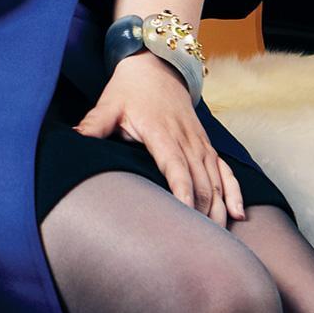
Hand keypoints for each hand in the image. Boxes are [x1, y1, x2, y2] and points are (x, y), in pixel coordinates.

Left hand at [72, 52, 245, 226]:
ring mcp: (200, 143)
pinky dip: (234, 192)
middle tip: (198, 245)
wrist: (157, 66)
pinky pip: (226, 171)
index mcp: (162, 133)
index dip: (182, 192)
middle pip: (201, 181)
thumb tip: (74, 138)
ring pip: (216, 181)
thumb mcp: (108, 104)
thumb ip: (94, 124)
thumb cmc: (129, 89)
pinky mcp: (206, 145)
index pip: (176, 167)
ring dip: (218, 209)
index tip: (184, 217)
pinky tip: (239, 214)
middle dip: (202, 214)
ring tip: (216, 240)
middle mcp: (187, 140)